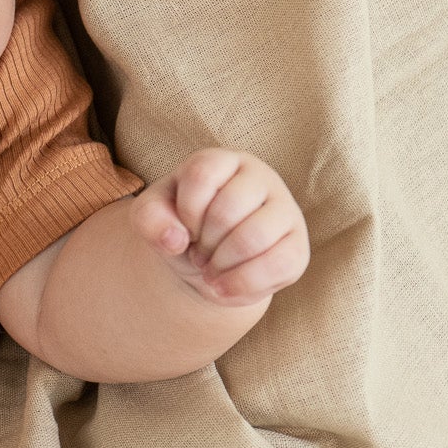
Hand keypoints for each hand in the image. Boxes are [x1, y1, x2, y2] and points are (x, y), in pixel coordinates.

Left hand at [130, 148, 308, 307]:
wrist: (205, 264)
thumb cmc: (180, 228)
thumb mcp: (152, 217)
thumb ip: (149, 217)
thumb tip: (176, 239)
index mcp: (224, 161)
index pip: (202, 174)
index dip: (185, 210)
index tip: (184, 226)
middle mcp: (261, 178)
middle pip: (228, 209)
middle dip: (203, 242)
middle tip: (198, 253)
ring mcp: (285, 211)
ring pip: (253, 237)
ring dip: (220, 264)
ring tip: (210, 268)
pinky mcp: (298, 247)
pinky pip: (276, 265)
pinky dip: (240, 284)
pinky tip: (224, 286)